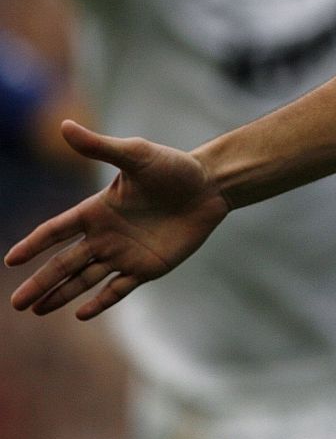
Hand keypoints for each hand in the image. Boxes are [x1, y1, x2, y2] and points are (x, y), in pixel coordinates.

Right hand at [5, 121, 229, 319]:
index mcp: (97, 210)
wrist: (211, 186)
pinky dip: (100, 302)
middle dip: (40, 282)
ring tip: (37, 310)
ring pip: (84, 279)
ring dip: (60, 295)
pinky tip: (81, 313)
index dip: (33, 244)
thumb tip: (64, 125)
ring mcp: (124, 253)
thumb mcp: (137, 154)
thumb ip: (100, 147)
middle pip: (64, 263)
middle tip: (16, 305)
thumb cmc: (174, 167)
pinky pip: (118, 288)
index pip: (56, 231)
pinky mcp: (147, 267)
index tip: (10, 261)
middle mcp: (105, 235)